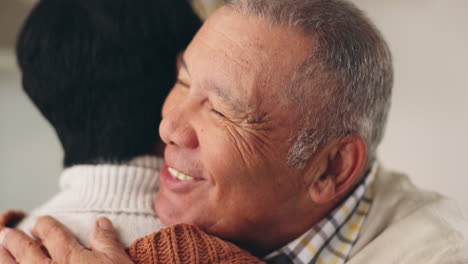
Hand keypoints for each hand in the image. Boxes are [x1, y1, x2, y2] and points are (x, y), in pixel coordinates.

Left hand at [0, 216, 133, 263]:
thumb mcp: (118, 262)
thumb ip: (107, 241)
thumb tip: (101, 222)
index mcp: (69, 257)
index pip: (52, 234)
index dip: (44, 225)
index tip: (39, 222)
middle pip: (25, 250)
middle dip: (14, 239)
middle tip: (7, 233)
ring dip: (4, 257)